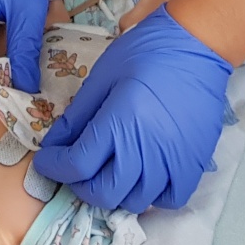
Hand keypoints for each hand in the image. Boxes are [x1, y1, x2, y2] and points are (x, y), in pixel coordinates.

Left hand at [32, 7, 232, 212]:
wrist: (196, 44)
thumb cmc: (146, 52)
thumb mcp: (103, 76)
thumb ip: (77, 116)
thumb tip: (54, 146)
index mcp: (120, 123)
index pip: (78, 165)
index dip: (54, 166)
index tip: (47, 160)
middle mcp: (147, 149)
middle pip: (104, 193)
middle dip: (81, 184)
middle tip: (77, 167)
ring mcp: (173, 160)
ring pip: (135, 201)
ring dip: (115, 191)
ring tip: (110, 169)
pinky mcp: (194, 162)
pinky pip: (170, 199)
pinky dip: (153, 195)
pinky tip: (144, 175)